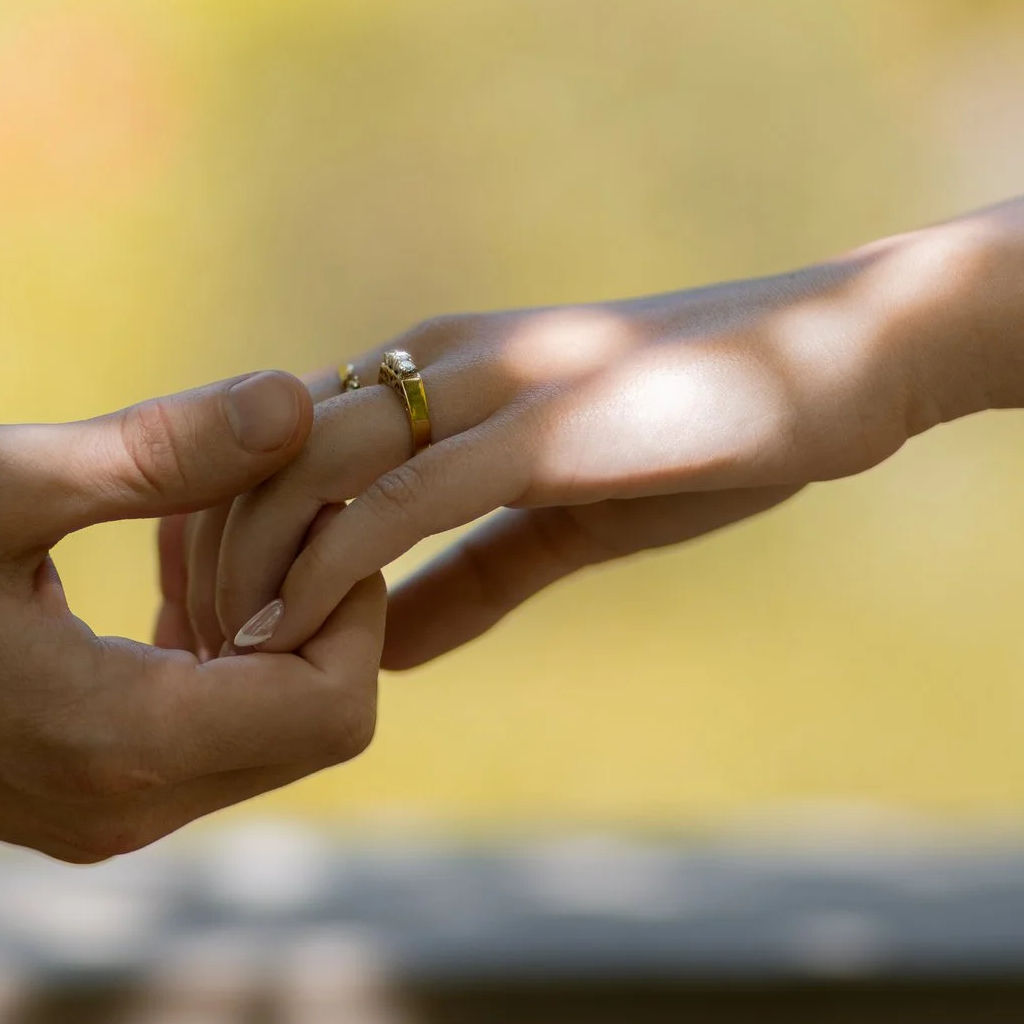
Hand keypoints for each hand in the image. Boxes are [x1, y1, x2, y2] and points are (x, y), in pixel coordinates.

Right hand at [0, 371, 382, 860]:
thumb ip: (160, 452)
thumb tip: (300, 400)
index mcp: (118, 741)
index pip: (335, 703)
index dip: (354, 594)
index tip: (306, 490)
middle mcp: (124, 807)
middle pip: (313, 719)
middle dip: (314, 595)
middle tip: (253, 484)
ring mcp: (98, 816)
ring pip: (262, 727)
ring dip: (261, 615)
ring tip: (195, 507)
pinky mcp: (71, 801)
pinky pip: (198, 732)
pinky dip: (210, 646)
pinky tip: (158, 550)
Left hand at [163, 240, 960, 668]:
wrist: (845, 357)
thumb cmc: (711, 431)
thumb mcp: (566, 518)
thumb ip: (468, 575)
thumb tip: (376, 646)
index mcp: (434, 368)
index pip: (273, 441)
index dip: (216, 531)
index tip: (195, 623)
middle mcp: (436, 360)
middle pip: (259, 450)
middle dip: (203, 554)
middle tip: (179, 655)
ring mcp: (483, 386)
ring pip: (306, 470)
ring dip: (247, 571)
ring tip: (214, 665)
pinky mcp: (536, 426)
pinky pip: (397, 500)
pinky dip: (328, 569)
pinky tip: (288, 638)